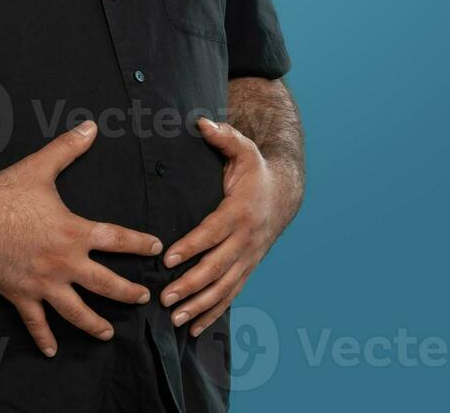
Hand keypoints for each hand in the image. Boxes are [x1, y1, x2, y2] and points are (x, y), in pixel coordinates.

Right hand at [0, 120, 162, 356]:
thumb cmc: (4, 193)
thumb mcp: (39, 167)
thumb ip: (68, 148)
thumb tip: (91, 126)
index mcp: (73, 232)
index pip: (117, 240)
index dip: (140, 243)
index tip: (157, 248)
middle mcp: (64, 263)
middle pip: (106, 284)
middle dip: (128, 293)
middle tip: (144, 299)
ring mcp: (43, 284)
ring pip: (76, 311)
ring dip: (94, 325)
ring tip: (108, 334)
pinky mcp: (20, 296)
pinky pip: (35, 322)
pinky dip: (44, 338)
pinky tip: (52, 351)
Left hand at [160, 117, 300, 336]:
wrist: (284, 193)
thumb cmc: (255, 171)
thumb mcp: (243, 150)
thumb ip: (222, 137)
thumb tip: (201, 122)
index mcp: (239, 212)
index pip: (212, 232)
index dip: (191, 246)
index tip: (168, 258)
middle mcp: (245, 239)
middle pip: (216, 267)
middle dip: (190, 284)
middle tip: (165, 296)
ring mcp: (248, 257)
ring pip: (223, 287)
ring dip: (199, 304)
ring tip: (175, 317)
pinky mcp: (247, 268)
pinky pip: (230, 294)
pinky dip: (213, 312)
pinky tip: (193, 327)